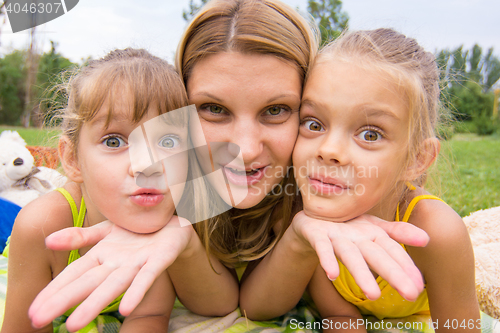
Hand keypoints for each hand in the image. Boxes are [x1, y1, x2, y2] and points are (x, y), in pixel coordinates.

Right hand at [29, 216, 194, 331]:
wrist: (173, 225)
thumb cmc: (135, 233)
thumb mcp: (105, 230)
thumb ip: (79, 237)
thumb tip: (48, 240)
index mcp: (102, 257)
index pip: (73, 275)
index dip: (54, 290)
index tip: (32, 311)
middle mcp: (116, 265)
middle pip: (88, 284)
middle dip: (64, 301)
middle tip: (38, 320)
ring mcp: (137, 265)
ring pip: (113, 286)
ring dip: (95, 304)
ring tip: (74, 325)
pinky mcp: (158, 261)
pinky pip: (147, 277)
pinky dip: (137, 292)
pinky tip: (127, 308)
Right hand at [291, 211, 428, 301]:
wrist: (310, 220)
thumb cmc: (347, 227)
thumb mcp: (371, 229)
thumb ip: (397, 234)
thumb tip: (427, 238)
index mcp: (372, 233)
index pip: (393, 250)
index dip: (406, 267)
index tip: (420, 286)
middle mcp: (356, 234)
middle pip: (376, 254)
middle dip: (393, 273)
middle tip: (411, 293)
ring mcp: (336, 235)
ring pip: (350, 255)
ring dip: (361, 273)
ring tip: (374, 295)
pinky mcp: (316, 235)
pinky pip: (322, 248)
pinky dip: (326, 259)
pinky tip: (332, 275)